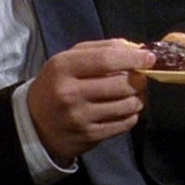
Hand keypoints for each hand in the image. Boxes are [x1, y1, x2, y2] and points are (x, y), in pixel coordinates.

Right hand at [27, 40, 154, 163]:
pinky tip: (124, 110)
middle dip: (139, 80)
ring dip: (138, 98)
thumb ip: (100, 49)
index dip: (133, 58)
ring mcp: (79, 117)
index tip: (150, 58)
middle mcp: (70, 93)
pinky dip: (131, 115)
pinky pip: (124, 124)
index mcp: (63, 67)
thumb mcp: (67, 60)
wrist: (34, 122)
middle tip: (141, 78)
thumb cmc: (56, 84)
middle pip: (122, 84)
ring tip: (133, 94)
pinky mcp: (89, 137)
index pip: (105, 60)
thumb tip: (135, 48)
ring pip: (127, 105)